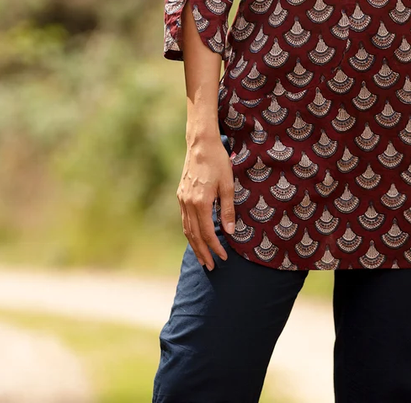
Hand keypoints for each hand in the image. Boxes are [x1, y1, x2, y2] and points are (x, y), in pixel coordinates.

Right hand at [176, 136, 235, 270]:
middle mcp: (187, 204)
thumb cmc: (218, 162)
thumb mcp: (228, 185)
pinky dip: (189, 232)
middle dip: (203, 252)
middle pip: (194, 235)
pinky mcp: (180, 194)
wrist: (200, 144)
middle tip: (211, 267)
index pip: (207, 233)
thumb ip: (228, 209)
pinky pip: (184, 219)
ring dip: (194, 245)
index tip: (223, 258)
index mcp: (200, 203)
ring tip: (202, 258)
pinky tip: (195, 237)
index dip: (215, 247)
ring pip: (186, 229)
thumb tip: (230, 231)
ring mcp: (182, 199)